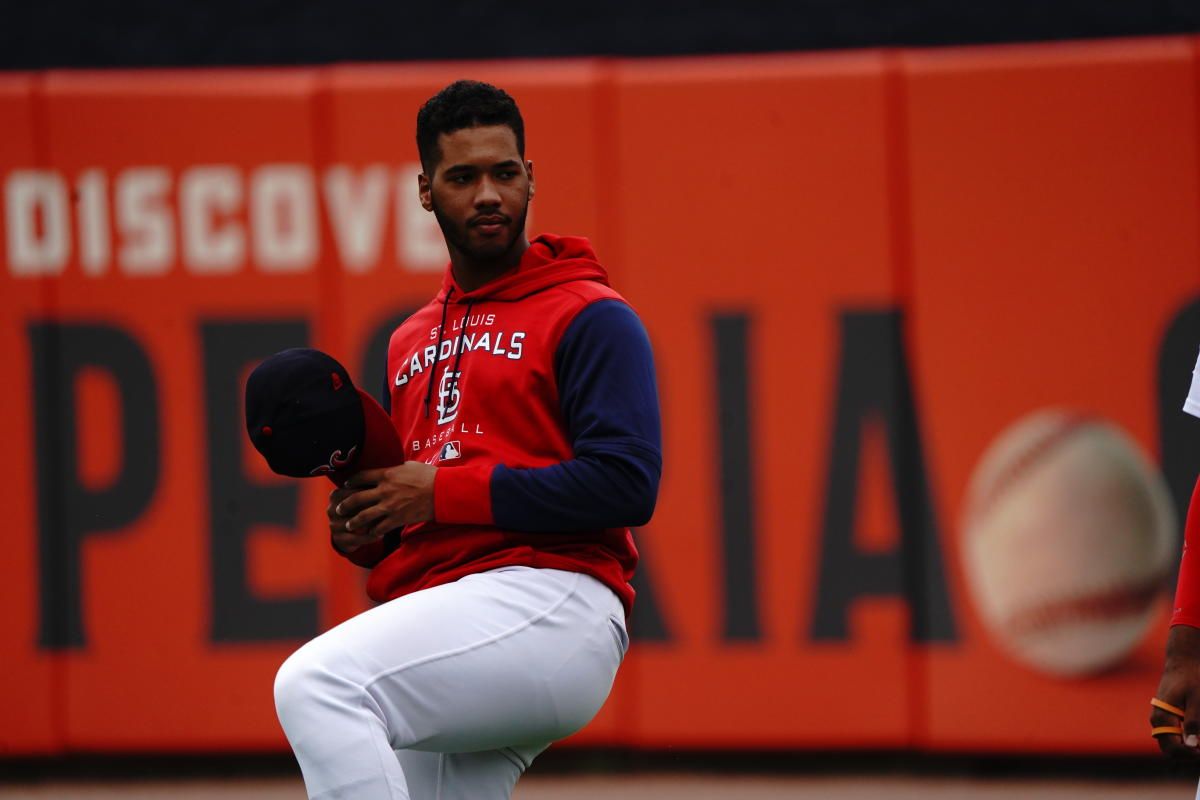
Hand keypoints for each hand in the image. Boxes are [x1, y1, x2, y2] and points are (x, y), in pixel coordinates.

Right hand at [327, 485, 385, 554]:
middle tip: (387, 509)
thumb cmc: (362, 506)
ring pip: (354, 525)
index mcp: (336, 495)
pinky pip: (355, 538)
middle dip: (370, 509)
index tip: (385, 496)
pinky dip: (368, 537)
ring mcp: (332, 524)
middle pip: (353, 509)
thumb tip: (385, 485)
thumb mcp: (364, 496)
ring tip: (384, 523)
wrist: (351, 529)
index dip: (370, 495)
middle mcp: (331, 509)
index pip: (353, 493)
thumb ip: (370, 490)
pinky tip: (380, 535)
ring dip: (369, 525)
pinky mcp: (337, 538)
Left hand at [335, 463, 437, 538]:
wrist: (442, 492)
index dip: (351, 481)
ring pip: (364, 516)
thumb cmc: (429, 476)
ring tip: (349, 525)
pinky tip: (369, 534)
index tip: (346, 484)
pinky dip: (372, 532)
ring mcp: (389, 506)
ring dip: (354, 521)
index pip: (361, 477)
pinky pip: (379, 527)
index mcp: (387, 474)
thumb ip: (396, 468)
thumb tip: (391, 467)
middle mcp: (384, 490)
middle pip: (357, 498)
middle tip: (339, 509)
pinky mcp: (397, 519)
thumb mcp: (410, 466)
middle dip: (345, 505)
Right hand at [1153, 624, 1199, 757]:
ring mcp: (1161, 718)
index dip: (1189, 754)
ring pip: (1172, 743)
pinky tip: (1198, 731)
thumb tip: (1192, 744)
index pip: (1172, 747)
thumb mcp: (1197, 699)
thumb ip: (1194, 722)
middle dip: (1188, 754)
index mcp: (1162, 717)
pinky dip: (1186, 737)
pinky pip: (1174, 734)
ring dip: (1187, 746)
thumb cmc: (1192, 678)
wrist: (1184, 661)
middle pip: (1169, 749)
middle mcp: (1158, 720)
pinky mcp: (1167, 715)